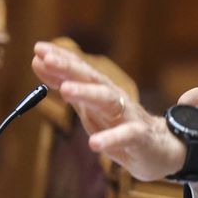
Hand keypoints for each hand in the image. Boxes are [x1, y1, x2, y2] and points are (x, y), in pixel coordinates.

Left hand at [32, 41, 182, 179]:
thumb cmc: (120, 125)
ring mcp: (128, 116)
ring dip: (86, 93)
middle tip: (47, 58)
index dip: (60, 59)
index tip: (39, 48)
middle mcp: (114, 98)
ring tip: (65, 90)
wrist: (159, 149)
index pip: (79, 70)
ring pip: (108, 100)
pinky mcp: (140, 137)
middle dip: (69, 67)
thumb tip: (37, 62)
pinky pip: (126, 135)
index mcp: (100, 90)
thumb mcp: (88, 106)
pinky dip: (111, 138)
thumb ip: (66, 85)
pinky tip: (94, 143)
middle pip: (91, 79)